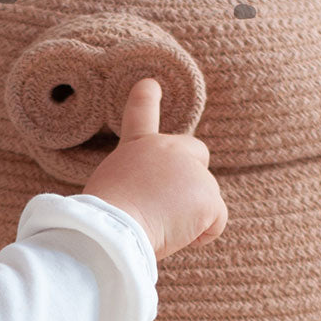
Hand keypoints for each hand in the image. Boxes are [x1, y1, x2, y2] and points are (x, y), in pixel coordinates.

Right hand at [83, 78, 227, 259]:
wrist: (112, 229)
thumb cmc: (105, 219)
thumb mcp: (112, 188)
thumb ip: (139, 182)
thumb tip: (155, 206)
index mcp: (136, 147)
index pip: (141, 114)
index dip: (145, 97)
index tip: (149, 84)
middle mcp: (168, 149)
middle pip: (198, 154)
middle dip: (193, 178)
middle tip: (166, 206)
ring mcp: (192, 170)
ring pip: (206, 198)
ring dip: (190, 216)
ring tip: (158, 224)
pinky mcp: (208, 196)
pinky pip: (216, 222)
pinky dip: (202, 234)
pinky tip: (177, 235)